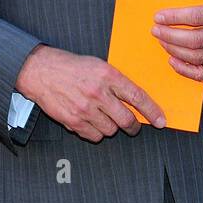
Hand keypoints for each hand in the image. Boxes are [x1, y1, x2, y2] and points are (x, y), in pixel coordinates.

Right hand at [15, 45, 165, 142]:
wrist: (40, 71)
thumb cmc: (70, 67)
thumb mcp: (98, 65)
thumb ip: (116, 82)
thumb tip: (135, 102)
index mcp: (107, 75)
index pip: (137, 97)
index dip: (152, 111)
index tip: (161, 121)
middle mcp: (98, 93)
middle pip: (126, 120)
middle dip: (133, 127)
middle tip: (133, 126)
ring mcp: (85, 109)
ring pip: (111, 130)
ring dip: (111, 127)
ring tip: (102, 117)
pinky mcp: (73, 121)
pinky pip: (94, 136)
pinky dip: (95, 132)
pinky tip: (90, 120)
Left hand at [151, 0, 202, 80]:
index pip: (196, 16)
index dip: (175, 17)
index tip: (158, 16)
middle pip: (194, 39)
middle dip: (170, 36)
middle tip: (155, 30)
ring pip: (196, 56)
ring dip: (174, 50)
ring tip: (162, 41)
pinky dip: (185, 70)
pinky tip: (172, 60)